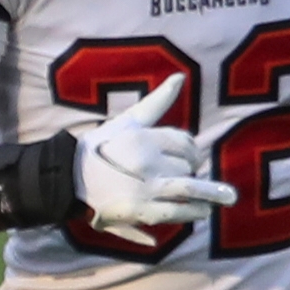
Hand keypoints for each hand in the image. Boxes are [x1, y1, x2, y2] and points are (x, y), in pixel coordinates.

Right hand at [73, 76, 235, 237]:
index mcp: (143, 137)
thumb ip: (157, 101)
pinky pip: (176, 212)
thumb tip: (180, 77)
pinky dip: (192, 212)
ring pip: (189, 189)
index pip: (184, 142)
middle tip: (201, 178)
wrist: (69, 180)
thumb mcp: (127, 121)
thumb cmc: (100, 148)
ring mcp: (144, 187)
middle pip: (187, 166)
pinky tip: (201, 211)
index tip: (192, 159)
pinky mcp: (141, 210)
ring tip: (220, 200)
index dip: (191, 151)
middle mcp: (146, 161)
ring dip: (208, 195)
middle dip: (195, 172)